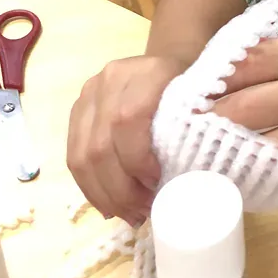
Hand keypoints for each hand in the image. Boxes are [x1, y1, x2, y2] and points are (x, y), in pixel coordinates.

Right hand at [67, 55, 183, 224]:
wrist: (167, 63)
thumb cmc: (191, 87)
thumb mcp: (204, 98)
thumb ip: (199, 127)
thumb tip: (193, 174)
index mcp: (147, 72)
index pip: (128, 118)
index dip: (136, 158)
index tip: (157, 184)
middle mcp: (111, 78)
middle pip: (100, 144)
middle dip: (120, 189)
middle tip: (142, 213)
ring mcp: (89, 94)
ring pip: (81, 155)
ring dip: (103, 194)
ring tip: (128, 214)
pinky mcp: (76, 111)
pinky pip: (73, 157)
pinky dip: (91, 187)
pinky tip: (110, 205)